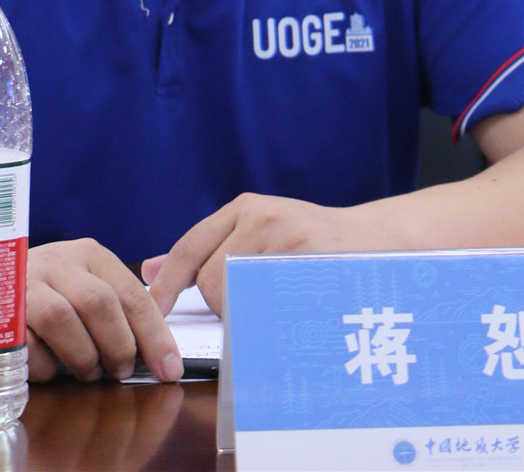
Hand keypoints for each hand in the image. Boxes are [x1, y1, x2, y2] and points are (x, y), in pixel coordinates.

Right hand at [24, 239, 181, 383]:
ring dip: (82, 357)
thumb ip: (123, 310)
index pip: (132, 295)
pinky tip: (52, 367)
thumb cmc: (52, 292)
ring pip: (61, 319)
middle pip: (98, 303)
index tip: (170, 369)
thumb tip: (164, 355)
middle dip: (117, 346)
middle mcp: (58, 261)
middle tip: (121, 371)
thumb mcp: (89, 286)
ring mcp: (25, 283)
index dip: (155, 336)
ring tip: (88, 371)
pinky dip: (46, 366)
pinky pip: (26, 344)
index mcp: (90, 254)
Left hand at [145, 193, 363, 315]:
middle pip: (211, 281)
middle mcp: (263, 216)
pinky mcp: (309, 262)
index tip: (154, 308)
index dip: (167, 282)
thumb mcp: (257, 230)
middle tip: (252, 300)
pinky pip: (268, 306)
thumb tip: (149, 270)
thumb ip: (206, 249)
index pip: (190, 247)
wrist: (375, 241)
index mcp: (246, 207)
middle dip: (221, 303)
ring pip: (238, 297)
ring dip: (247, 312)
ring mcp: (288, 238)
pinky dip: (269, 316)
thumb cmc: (310, 242)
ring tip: (274, 298)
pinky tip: (287, 307)